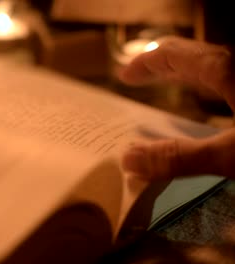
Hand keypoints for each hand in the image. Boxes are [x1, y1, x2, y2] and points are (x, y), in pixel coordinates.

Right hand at [119, 36, 234, 179]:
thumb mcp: (229, 154)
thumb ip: (181, 157)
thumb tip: (127, 160)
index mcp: (223, 68)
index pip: (172, 54)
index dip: (144, 63)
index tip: (123, 76)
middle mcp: (233, 65)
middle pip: (188, 55)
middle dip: (158, 66)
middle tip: (134, 79)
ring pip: (206, 65)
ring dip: (180, 74)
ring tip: (161, 86)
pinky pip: (221, 77)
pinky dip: (201, 84)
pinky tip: (202, 104)